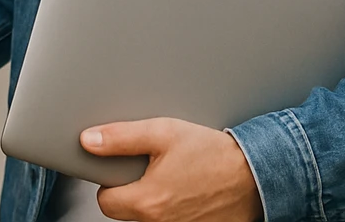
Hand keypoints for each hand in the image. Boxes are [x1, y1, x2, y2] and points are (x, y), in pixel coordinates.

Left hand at [81, 118, 262, 221]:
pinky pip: (171, 221)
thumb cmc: (213, 154)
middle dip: (133, 190)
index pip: (105, 201)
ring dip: (155, 200)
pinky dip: (175, 208)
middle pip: (126, 211)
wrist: (255, 173)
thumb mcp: (162, 132)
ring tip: (174, 177)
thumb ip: (121, 137)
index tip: (125, 168)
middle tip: (153, 168)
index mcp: (147, 201)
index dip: (111, 181)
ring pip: (149, 217)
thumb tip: (89, 141)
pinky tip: (187, 190)